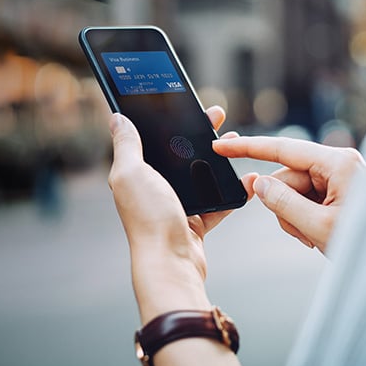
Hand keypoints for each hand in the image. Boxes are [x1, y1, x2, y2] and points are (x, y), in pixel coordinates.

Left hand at [108, 106, 257, 322]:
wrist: (171, 262)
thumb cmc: (148, 218)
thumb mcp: (131, 174)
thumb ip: (126, 145)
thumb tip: (116, 118)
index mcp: (135, 174)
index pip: (151, 138)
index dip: (167, 119)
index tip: (186, 103)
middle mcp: (154, 188)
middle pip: (180, 153)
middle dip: (200, 132)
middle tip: (218, 116)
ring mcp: (176, 204)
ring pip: (202, 173)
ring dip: (220, 156)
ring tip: (236, 141)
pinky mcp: (197, 221)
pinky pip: (220, 200)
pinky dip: (235, 189)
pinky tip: (248, 178)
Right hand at [213, 136, 365, 252]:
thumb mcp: (319, 226)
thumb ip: (283, 203)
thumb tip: (259, 184)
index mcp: (337, 162)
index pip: (283, 149)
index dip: (247, 148)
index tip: (221, 145)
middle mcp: (338, 163)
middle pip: (286, 177)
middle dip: (285, 207)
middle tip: (305, 234)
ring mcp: (339, 176)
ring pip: (292, 192)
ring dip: (295, 218)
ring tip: (315, 238)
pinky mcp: (339, 190)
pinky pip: (305, 199)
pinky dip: (304, 219)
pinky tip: (319, 235)